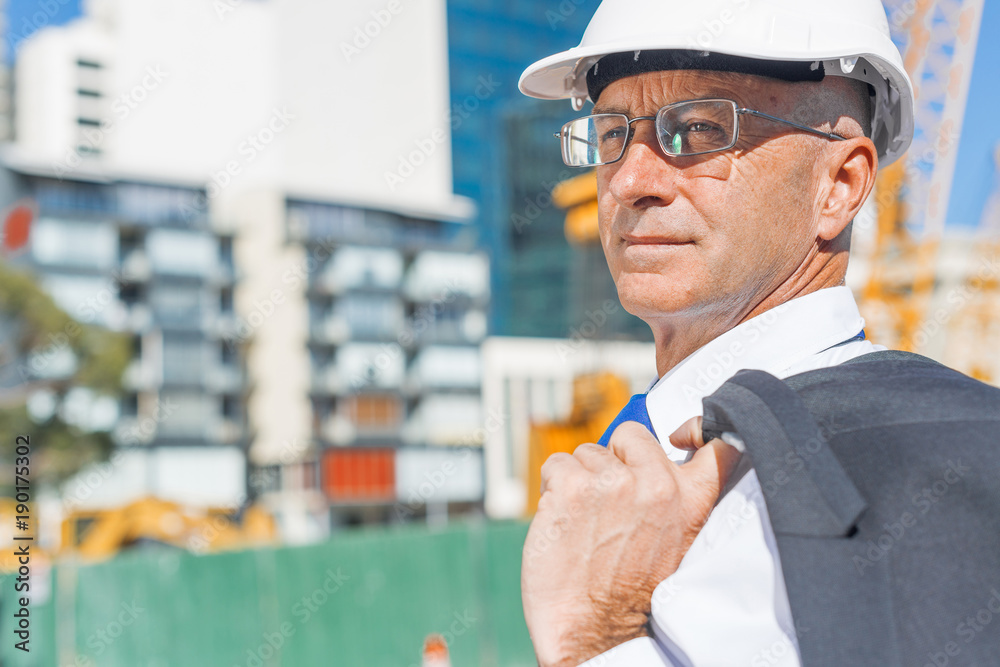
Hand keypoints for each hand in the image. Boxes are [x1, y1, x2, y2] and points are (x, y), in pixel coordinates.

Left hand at [521, 418, 740, 666]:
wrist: (594, 635)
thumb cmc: (630, 595)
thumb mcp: (676, 545)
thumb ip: (673, 499)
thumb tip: (658, 457)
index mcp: (691, 500)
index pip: (716, 443)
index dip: (695, 429)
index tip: (683, 435)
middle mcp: (656, 484)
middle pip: (630, 435)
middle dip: (616, 460)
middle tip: (612, 505)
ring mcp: (612, 483)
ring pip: (587, 453)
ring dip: (581, 480)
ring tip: (587, 524)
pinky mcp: (570, 488)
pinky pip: (556, 465)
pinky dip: (553, 488)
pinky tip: (563, 521)